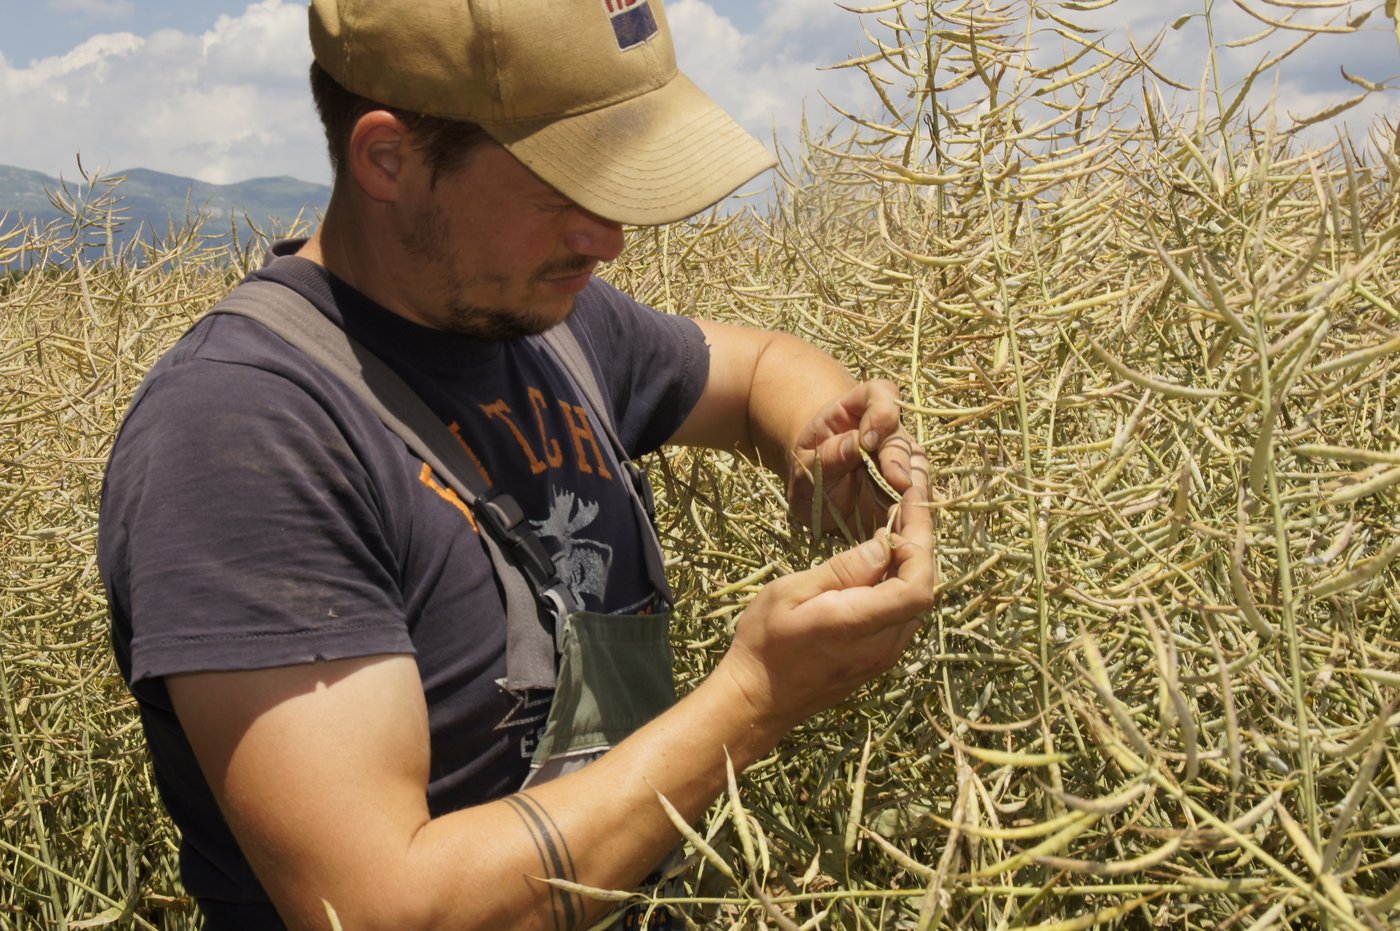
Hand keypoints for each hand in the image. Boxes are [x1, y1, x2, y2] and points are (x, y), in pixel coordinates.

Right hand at [719, 450, 932, 731]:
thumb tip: (884, 546)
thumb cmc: (763, 643)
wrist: (757, 699)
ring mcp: (883, 656)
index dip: (920, 546)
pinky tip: (884, 562)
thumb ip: (842, 571)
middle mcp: (883, 645)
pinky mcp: (878, 659)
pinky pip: (902, 615)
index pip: (917, 587)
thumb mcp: (790, 594)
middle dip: (919, 545)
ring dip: (911, 563)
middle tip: (907, 505)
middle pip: (923, 590)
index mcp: (859, 625)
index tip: (908, 508)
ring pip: (915, 602)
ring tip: (898, 525)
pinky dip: (900, 582)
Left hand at [788, 380, 919, 538]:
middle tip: (897, 482)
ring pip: (917, 466)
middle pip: (901, 435)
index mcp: (855, 411)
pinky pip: (919, 495)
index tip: (868, 441)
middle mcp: (885, 432)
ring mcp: (901, 459)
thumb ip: (827, 455)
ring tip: (901, 508)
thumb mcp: (805, 467)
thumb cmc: (808, 476)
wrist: (817, 502)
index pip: (880, 393)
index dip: (881, 412)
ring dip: (912, 487)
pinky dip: (913, 509)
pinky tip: (902, 522)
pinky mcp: (910, 487)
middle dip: (899, 459)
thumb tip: (857, 444)